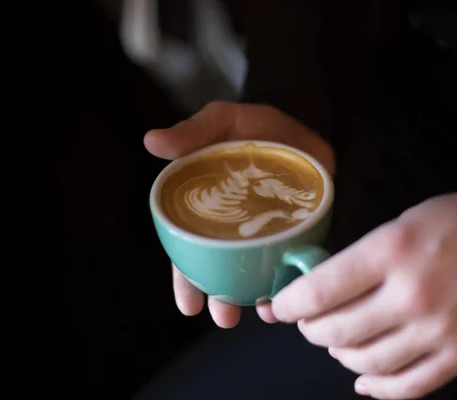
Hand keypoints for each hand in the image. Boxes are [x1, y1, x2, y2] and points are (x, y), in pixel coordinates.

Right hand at [144, 101, 334, 327]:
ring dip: (254, 298)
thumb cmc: (255, 125)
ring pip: (254, 274)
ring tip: (263, 311)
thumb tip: (152, 142)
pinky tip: (289, 292)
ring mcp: (267, 233)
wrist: (305, 123)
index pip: (189, 249)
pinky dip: (290, 281)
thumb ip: (192, 132)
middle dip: (219, 299)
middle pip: (220, 270)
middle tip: (224, 318)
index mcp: (208, 208)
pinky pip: (291, 263)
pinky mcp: (298, 233)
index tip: (187, 305)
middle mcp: (235, 227)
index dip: (184, 279)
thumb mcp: (222, 122)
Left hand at [272, 186, 456, 398]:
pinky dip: (378, 388)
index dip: (289, 305)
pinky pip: (409, 386)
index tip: (278, 307)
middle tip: (308, 322)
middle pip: (337, 331)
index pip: (320, 291)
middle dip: (311, 330)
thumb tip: (323, 286)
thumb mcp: (404, 221)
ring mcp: (438, 332)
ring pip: (366, 362)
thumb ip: (363, 257)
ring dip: (340, 355)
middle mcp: (411, 296)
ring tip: (337, 344)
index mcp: (392, 252)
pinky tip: (364, 380)